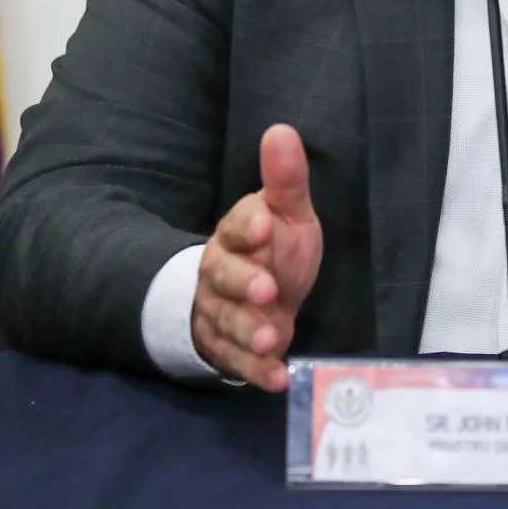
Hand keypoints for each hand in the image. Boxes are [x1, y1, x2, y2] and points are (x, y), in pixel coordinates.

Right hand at [191, 124, 322, 391]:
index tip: (264, 224)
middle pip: (221, 277)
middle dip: (242, 284)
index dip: (248, 227)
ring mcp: (220, 313)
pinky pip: (237, 362)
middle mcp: (219, 273)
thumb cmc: (274, 248)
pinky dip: (256, 372)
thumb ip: (285, 180)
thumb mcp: (287, 213)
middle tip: (267, 289)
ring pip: (226, 321)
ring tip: (273, 338)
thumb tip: (282, 130)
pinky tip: (278, 379)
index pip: (236, 227)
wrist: (258, 296)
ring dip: (248, 331)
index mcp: (236, 234)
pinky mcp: (228, 349)